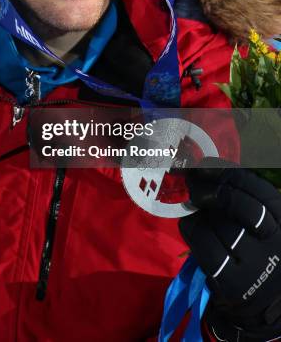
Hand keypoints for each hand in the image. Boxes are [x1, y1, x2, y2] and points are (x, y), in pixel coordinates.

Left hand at [179, 161, 280, 340]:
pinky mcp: (234, 282)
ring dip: (201, 214)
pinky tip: (192, 229)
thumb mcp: (260, 218)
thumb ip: (239, 193)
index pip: (255, 187)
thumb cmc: (256, 246)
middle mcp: (275, 240)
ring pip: (219, 225)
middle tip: (194, 187)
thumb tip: (202, 168)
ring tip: (198, 214)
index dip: (226, 172)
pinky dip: (193, 231)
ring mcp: (256, 263)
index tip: (203, 165)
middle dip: (211, 191)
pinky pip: (206, 247)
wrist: (264, 298)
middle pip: (239, 204)